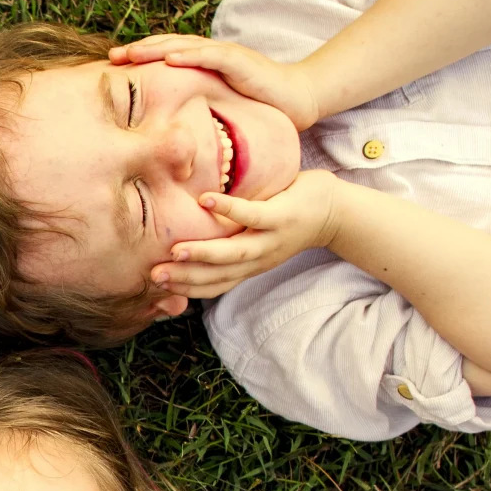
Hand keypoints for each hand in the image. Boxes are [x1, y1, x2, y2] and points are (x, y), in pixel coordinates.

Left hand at [108, 35, 320, 129]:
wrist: (297, 101)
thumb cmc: (257, 107)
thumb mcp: (217, 107)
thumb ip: (195, 109)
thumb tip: (168, 129)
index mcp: (203, 64)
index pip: (166, 56)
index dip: (140, 59)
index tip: (112, 68)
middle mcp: (211, 54)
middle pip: (168, 46)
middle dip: (139, 50)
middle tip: (112, 57)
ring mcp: (225, 55)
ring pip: (184, 46)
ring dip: (156, 49)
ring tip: (131, 54)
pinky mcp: (240, 62)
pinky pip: (211, 56)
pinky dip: (189, 55)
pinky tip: (169, 58)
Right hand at [153, 169, 344, 301]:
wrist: (335, 212)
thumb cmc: (288, 221)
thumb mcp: (257, 240)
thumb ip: (230, 241)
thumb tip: (193, 233)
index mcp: (249, 266)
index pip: (213, 285)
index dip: (185, 289)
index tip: (156, 286)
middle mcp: (259, 259)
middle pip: (218, 275)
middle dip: (185, 277)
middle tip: (155, 276)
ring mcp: (271, 239)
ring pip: (235, 253)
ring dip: (205, 253)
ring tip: (176, 250)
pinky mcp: (282, 217)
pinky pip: (253, 215)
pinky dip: (229, 210)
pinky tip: (205, 201)